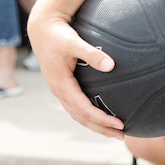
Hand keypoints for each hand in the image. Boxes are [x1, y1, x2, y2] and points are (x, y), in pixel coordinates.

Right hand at [28, 10, 124, 138]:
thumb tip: (111, 65)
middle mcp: (59, 91)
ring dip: (95, 124)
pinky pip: (77, 106)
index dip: (101, 119)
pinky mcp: (63, 86)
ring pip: (78, 114)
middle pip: (81, 117)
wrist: (43, 29)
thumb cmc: (59, 34)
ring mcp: (60, 90)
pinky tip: (102, 114)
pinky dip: (89, 114)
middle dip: (101, 128)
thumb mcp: (74, 42)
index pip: (84, 109)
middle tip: (122, 136)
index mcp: (61, 85)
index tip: (120, 124)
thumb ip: (91, 53)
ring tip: (114, 131)